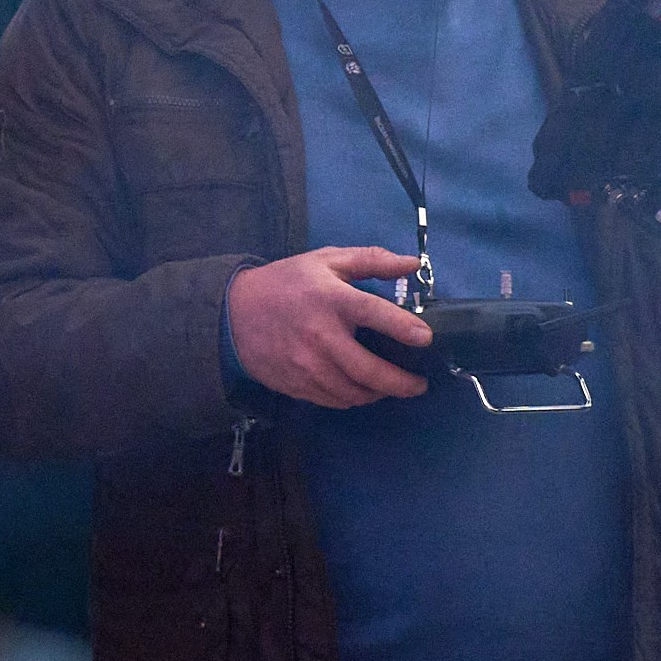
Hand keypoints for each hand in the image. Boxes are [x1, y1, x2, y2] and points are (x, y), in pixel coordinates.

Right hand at [227, 247, 432, 407]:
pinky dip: (353, 398)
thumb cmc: (287, 283)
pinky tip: (362, 389)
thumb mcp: (327, 261)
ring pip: (353, 393)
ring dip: (378, 394)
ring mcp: (307, 365)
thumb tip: (412, 264)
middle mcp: (321, 336)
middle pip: (369, 370)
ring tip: (392, 387)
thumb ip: (372, 260)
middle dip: (401, 383)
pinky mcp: (296, 385)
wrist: (234, 313)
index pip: (374, 314)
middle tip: (419, 384)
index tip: (426, 339)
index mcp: (331, 299)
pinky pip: (334, 400)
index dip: (404, 327)